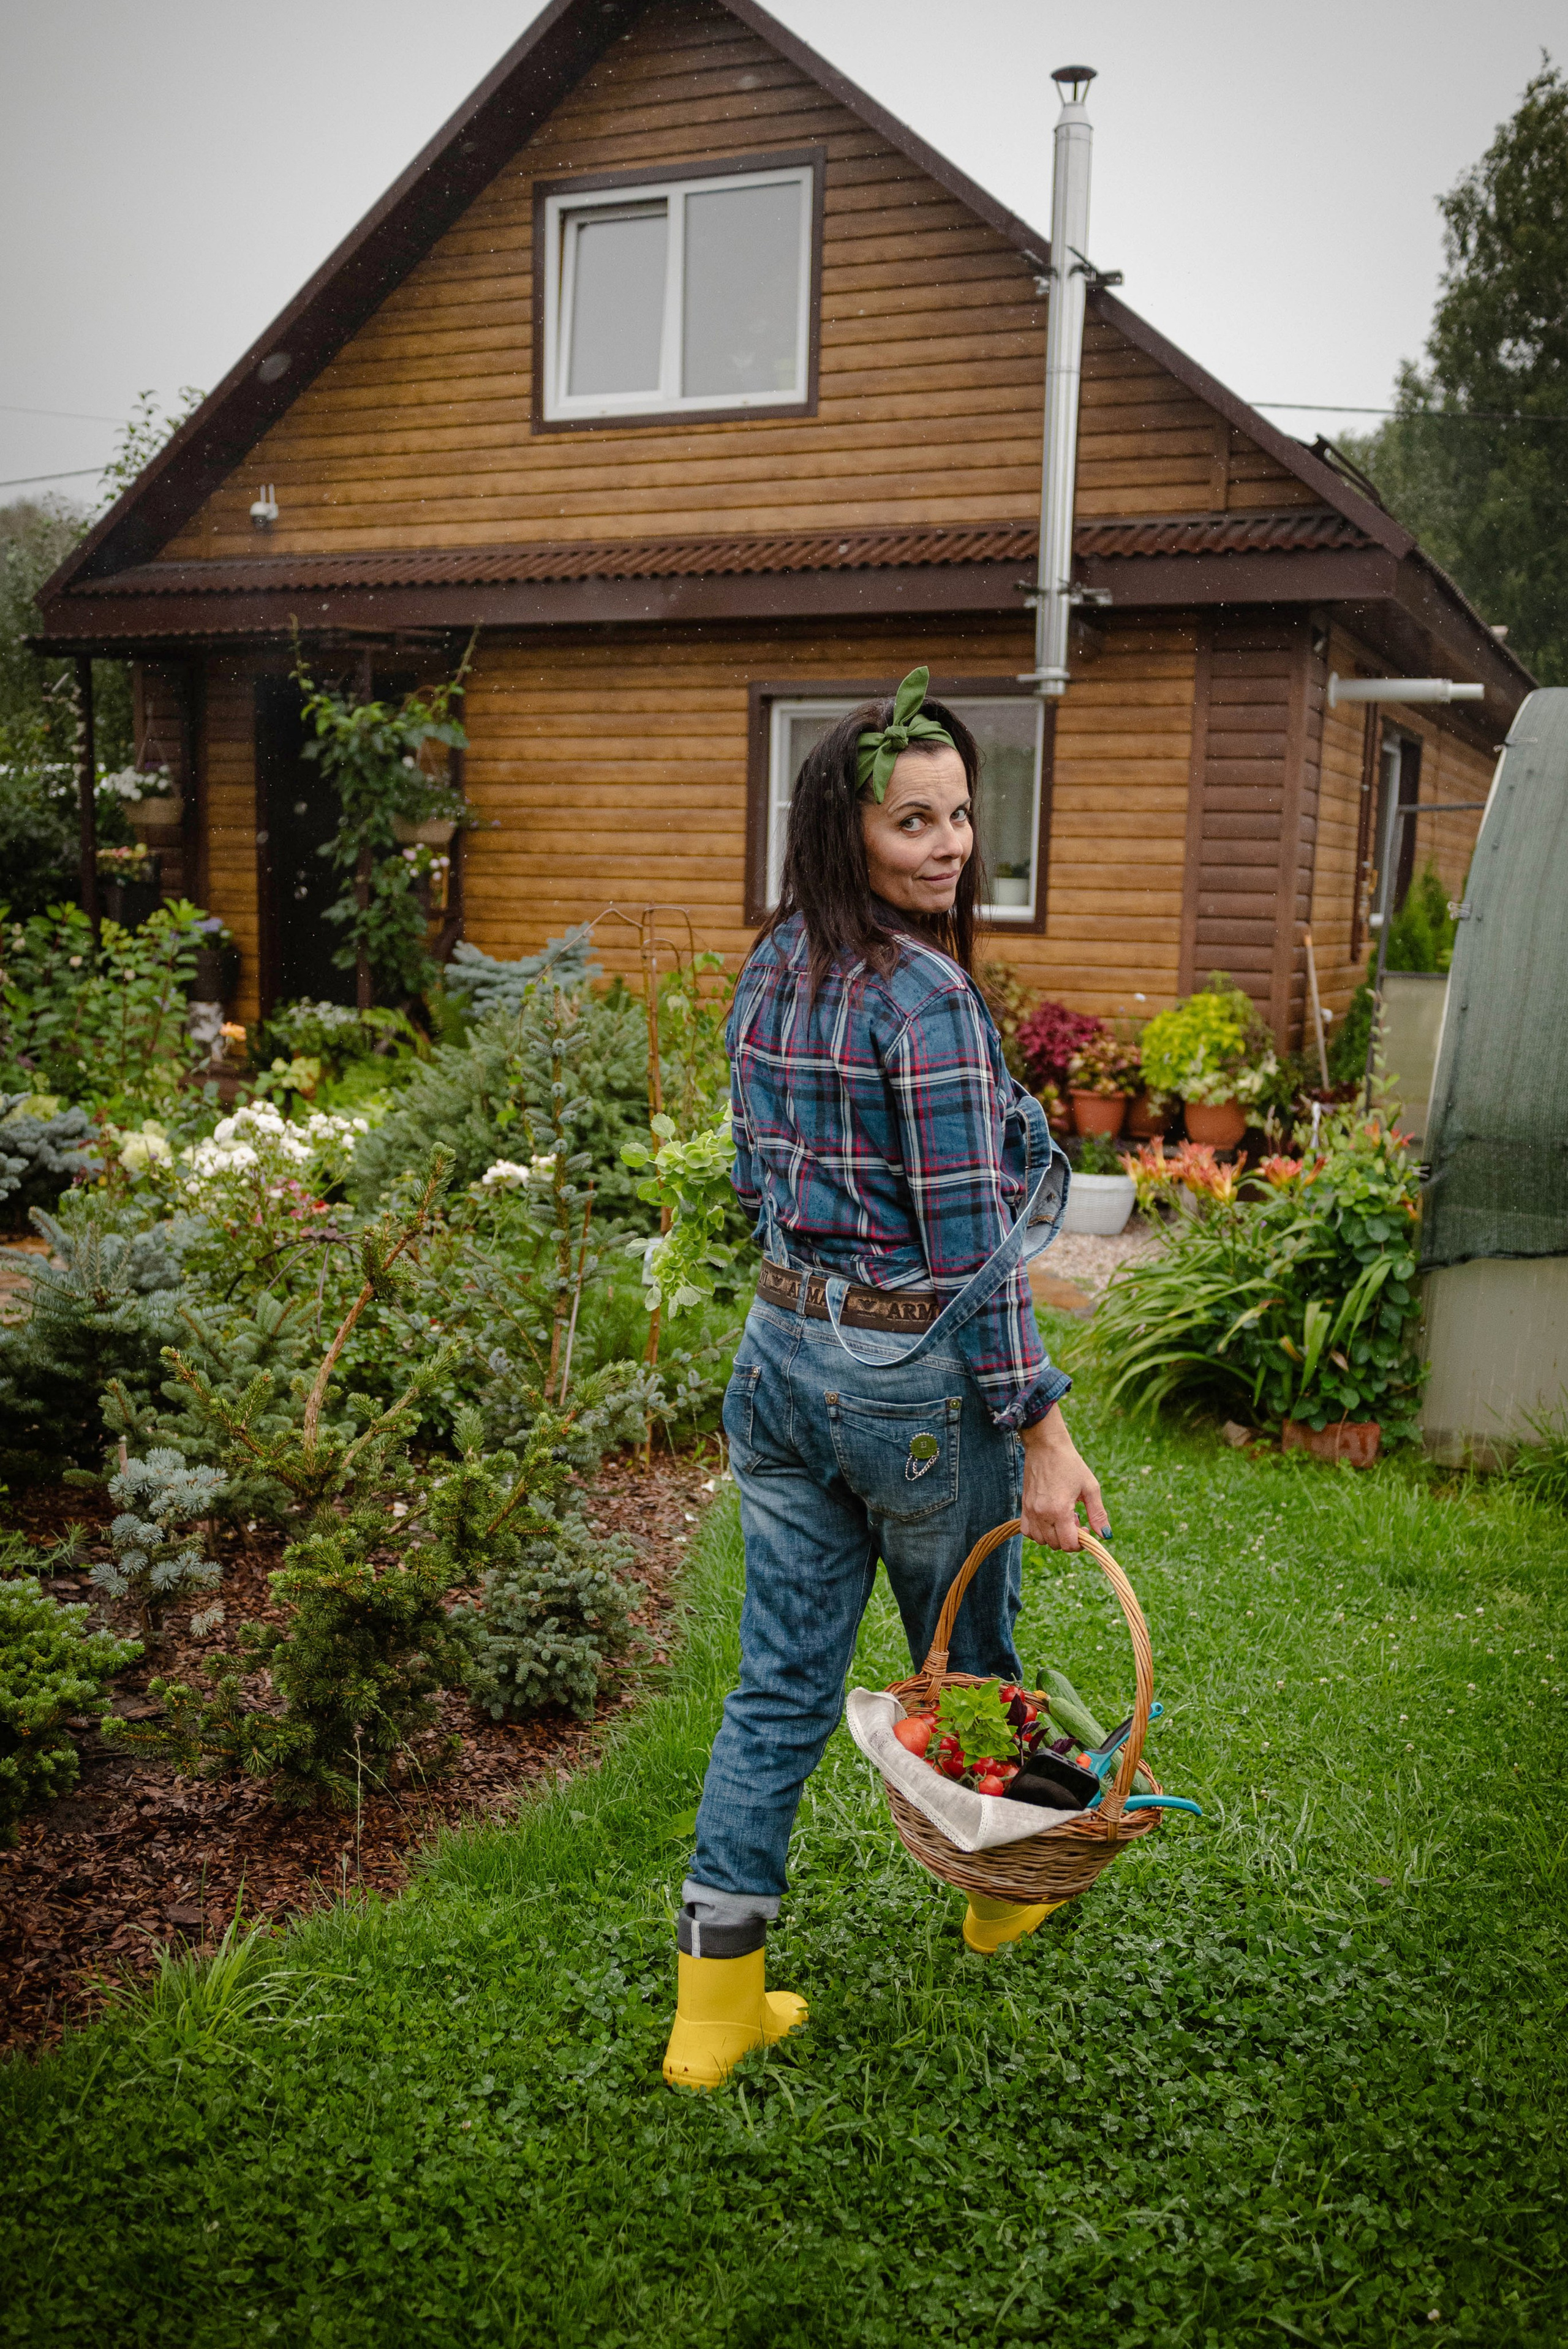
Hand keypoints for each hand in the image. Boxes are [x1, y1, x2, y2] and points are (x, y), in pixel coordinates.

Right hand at [1018, 1404, 1108, 1550]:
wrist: (1046, 1445)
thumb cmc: (1071, 1464)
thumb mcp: (1090, 1488)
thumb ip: (1098, 1514)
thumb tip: (1106, 1535)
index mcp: (1059, 1510)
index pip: (1069, 1544)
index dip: (1081, 1542)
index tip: (1085, 1526)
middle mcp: (1042, 1513)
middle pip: (1056, 1544)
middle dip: (1069, 1537)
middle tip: (1075, 1518)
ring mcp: (1030, 1510)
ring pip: (1042, 1540)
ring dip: (1054, 1535)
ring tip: (1062, 1517)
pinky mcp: (1024, 1505)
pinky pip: (1028, 1531)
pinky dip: (1039, 1532)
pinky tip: (1048, 1519)